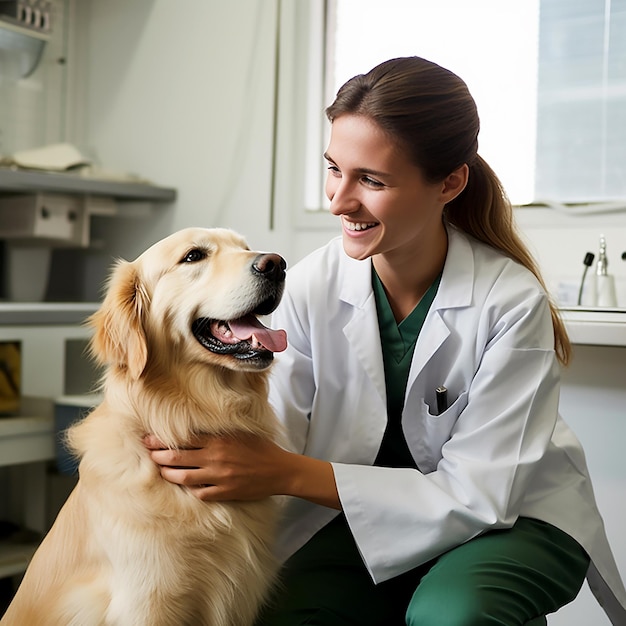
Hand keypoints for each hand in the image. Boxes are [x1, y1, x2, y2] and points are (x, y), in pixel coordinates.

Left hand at [144, 432, 340, 508]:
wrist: (280, 470)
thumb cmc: (260, 448)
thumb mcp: (240, 432)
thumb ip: (219, 430)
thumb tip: (197, 425)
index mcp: (218, 440)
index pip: (183, 439)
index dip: (162, 439)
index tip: (149, 439)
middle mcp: (215, 457)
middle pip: (177, 457)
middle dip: (158, 456)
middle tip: (148, 454)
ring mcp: (219, 477)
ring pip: (183, 477)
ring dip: (168, 474)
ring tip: (160, 471)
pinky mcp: (224, 492)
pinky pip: (199, 493)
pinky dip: (189, 490)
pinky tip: (185, 486)